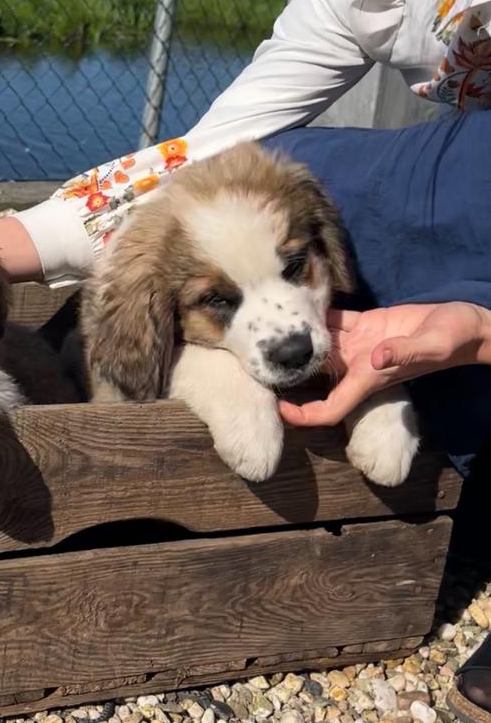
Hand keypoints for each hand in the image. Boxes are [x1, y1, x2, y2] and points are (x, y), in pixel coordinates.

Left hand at [280, 302, 490, 427]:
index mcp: (369, 377)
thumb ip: (407, 351)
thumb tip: (377, 356)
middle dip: (288, 379)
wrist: (467, 324)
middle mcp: (358, 366)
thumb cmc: (454, 338)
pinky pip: (335, 324)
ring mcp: (361, 346)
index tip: (279, 410)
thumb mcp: (435, 343)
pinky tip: (299, 306)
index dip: (303, 415)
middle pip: (315, 382)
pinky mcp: (367, 326)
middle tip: (255, 368)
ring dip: (297, 347)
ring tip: (266, 336)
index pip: (330, 409)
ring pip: (320, 351)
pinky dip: (319, 318)